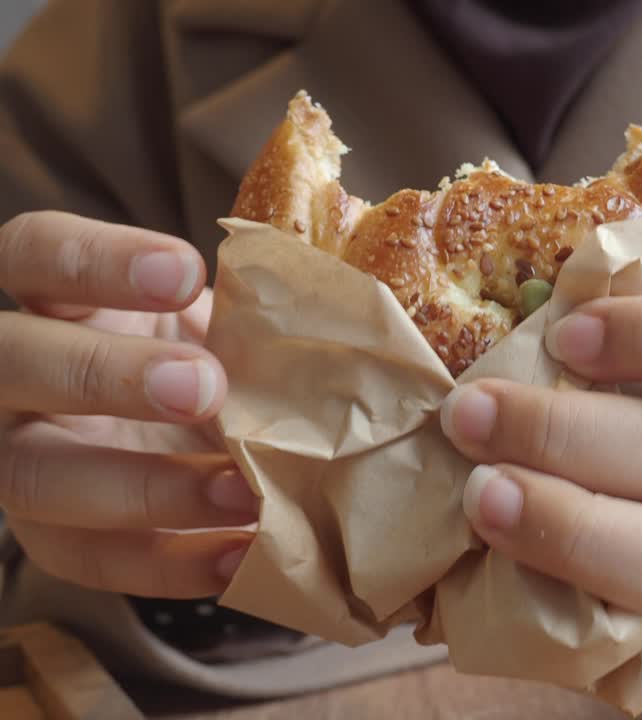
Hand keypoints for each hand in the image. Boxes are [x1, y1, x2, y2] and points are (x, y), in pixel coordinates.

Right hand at [0, 211, 256, 598]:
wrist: (188, 427)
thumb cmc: (199, 350)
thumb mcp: (208, 320)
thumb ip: (239, 314)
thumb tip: (329, 317)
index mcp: (45, 293)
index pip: (36, 252)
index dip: (99, 260)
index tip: (186, 273)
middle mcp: (8, 372)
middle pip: (11, 364)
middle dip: (103, 375)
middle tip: (205, 386)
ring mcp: (18, 454)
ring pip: (34, 478)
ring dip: (141, 489)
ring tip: (241, 492)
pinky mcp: (48, 532)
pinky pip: (85, 558)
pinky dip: (165, 564)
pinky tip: (237, 556)